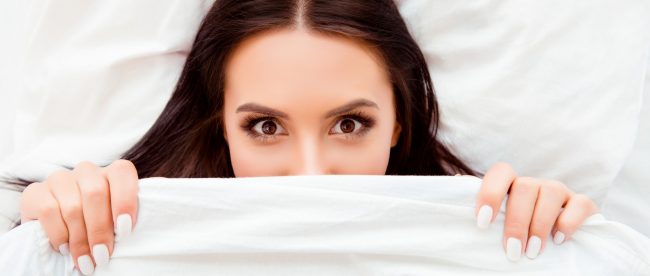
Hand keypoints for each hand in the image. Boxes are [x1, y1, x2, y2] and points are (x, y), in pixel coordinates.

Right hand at [20, 160, 138, 274]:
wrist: (58, 231)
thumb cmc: (97, 226)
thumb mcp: (115, 221)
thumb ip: (124, 220)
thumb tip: (135, 236)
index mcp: (111, 173)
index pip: (122, 172)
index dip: (125, 200)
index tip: (125, 231)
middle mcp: (86, 171)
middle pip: (95, 193)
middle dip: (100, 230)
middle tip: (103, 256)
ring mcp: (60, 179)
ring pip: (73, 206)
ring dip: (80, 239)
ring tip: (85, 261)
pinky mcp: (35, 192)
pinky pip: (49, 211)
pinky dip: (59, 234)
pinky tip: (64, 248)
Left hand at [473, 162, 597, 260]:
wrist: (555, 240)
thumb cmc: (516, 229)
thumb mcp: (496, 219)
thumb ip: (480, 204)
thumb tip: (455, 183)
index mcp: (511, 184)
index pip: (501, 172)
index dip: (490, 193)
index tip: (482, 223)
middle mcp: (534, 184)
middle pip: (524, 187)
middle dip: (516, 221)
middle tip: (512, 250)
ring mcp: (559, 191)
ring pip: (550, 192)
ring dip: (540, 224)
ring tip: (533, 252)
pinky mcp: (582, 203)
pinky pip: (580, 203)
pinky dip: (569, 221)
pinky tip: (559, 240)